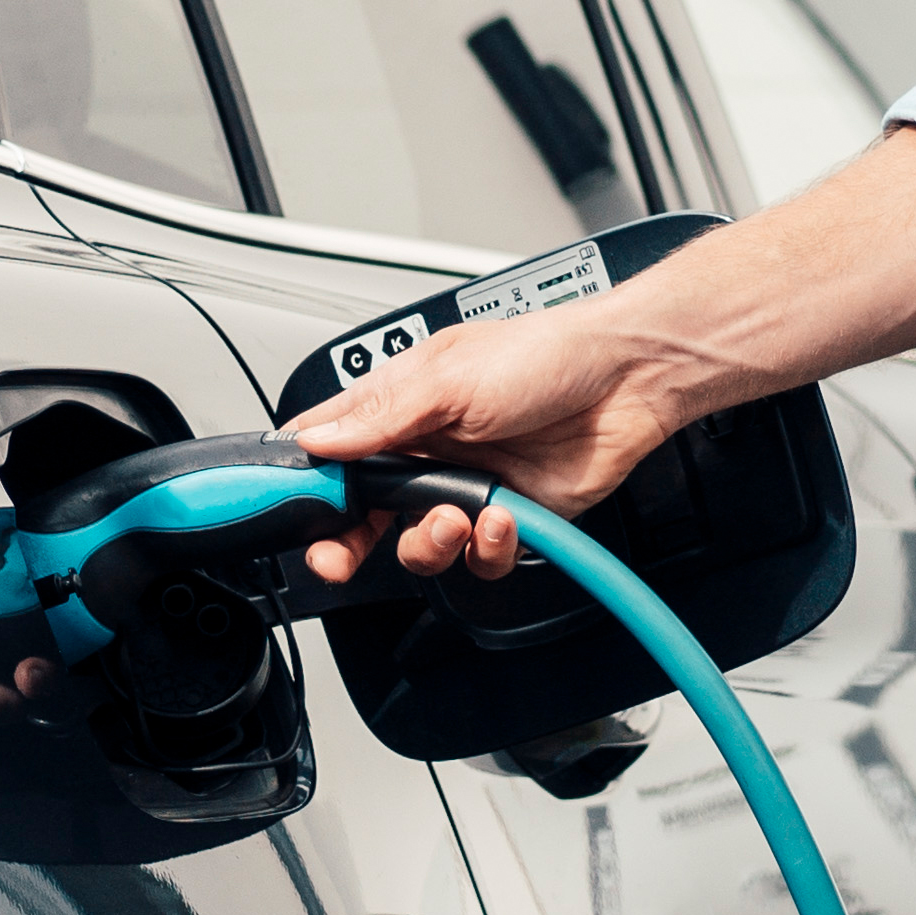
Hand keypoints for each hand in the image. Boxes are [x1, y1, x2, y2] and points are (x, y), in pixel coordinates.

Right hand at [284, 297, 715, 583]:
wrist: (627, 381)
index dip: (304, 483)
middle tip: (338, 557)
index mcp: (399, 407)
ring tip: (457, 516)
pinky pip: (478, 559)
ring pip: (418, 546)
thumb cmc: (547, 355)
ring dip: (430, 542)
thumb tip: (317, 440)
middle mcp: (426, 451)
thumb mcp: (448, 378)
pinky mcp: (507, 520)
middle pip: (362, 515)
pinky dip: (487, 547)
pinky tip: (502, 517)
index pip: (328, 448)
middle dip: (346, 543)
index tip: (288, 509)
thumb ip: (379, 418)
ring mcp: (465, 487)